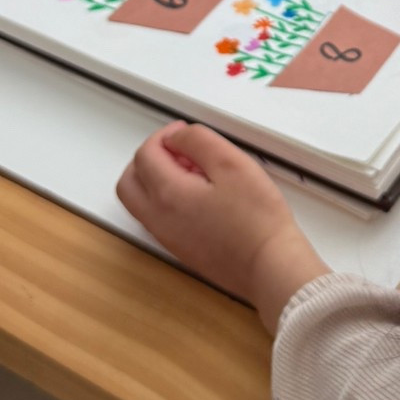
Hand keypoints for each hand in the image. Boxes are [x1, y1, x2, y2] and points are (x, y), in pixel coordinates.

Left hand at [116, 123, 328, 331]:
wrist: (269, 267)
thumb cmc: (257, 219)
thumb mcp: (231, 163)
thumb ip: (198, 141)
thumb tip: (177, 137)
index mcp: (167, 194)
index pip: (145, 155)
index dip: (163, 136)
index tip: (183, 132)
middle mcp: (158, 219)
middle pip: (130, 181)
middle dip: (148, 158)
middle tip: (177, 150)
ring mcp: (167, 237)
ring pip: (139, 202)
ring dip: (154, 179)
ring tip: (191, 171)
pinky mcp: (180, 249)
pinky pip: (157, 218)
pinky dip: (165, 200)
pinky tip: (198, 196)